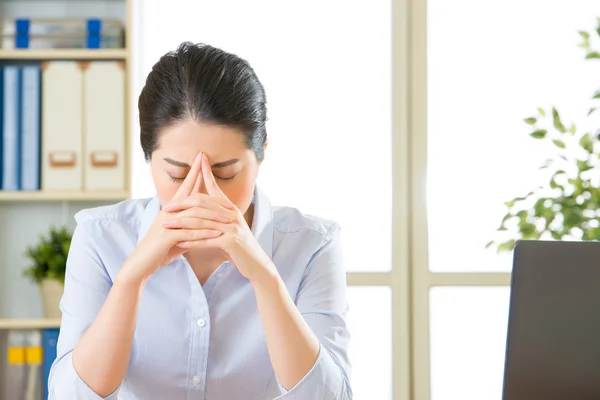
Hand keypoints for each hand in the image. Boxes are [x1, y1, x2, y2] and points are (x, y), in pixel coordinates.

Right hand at [117, 153, 234, 283]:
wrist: (141, 264)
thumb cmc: (160, 249)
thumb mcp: (177, 233)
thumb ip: (189, 224)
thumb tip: (203, 220)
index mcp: (171, 210)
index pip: (185, 187)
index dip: (193, 172)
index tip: (201, 157)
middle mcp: (168, 213)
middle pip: (188, 194)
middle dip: (199, 178)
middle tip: (208, 163)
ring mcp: (167, 224)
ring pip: (193, 216)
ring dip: (212, 214)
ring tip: (229, 215)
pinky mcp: (166, 238)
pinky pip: (189, 234)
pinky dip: (204, 234)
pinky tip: (217, 233)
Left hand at [162, 154, 277, 283]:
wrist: (257, 264)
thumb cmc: (240, 247)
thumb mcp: (229, 228)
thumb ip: (217, 218)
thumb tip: (201, 210)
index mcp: (230, 209)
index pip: (214, 188)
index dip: (206, 174)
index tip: (198, 160)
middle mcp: (232, 215)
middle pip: (203, 203)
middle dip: (182, 204)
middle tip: (166, 207)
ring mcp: (232, 228)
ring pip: (201, 221)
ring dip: (181, 223)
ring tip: (166, 225)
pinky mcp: (231, 242)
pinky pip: (206, 240)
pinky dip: (191, 241)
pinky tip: (179, 242)